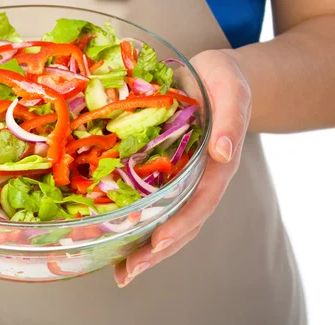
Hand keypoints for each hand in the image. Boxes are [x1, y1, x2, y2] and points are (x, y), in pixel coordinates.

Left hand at [114, 49, 251, 286]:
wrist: (216, 76)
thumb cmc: (225, 82)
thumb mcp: (232, 92)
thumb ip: (231, 120)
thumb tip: (224, 153)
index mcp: (217, 166)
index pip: (200, 203)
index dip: (179, 225)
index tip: (156, 243)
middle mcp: (200, 180)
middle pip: (182, 224)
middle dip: (156, 251)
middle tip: (128, 273)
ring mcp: (184, 180)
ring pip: (168, 221)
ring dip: (145, 248)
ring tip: (121, 272)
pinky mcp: (167, 173)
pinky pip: (155, 204)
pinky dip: (139, 225)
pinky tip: (117, 239)